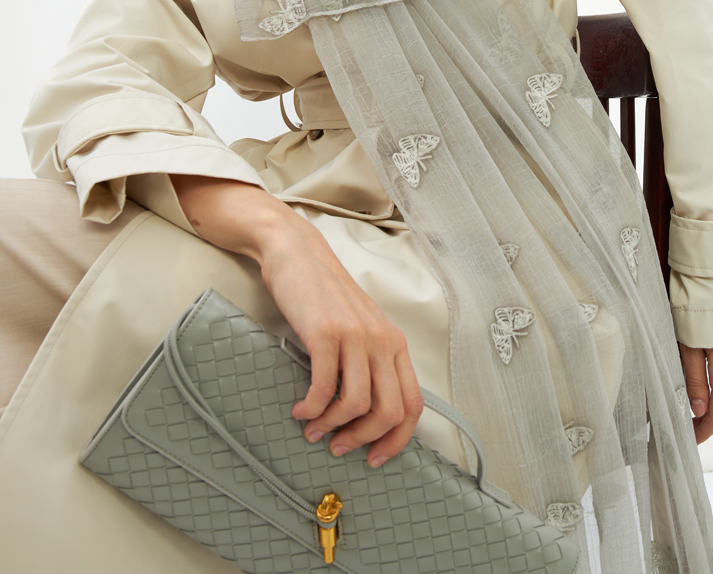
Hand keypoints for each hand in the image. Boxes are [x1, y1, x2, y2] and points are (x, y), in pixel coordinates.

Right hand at [259, 210, 423, 467]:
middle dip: (364, 439)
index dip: (397, 440)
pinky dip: (310, 408)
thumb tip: (366, 417)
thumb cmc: (326, 297)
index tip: (375, 458)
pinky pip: (323, 387)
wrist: (299, 255)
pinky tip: (299, 409)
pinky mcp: (325, 333)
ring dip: (331, 427)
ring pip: (356, 405)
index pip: (413, 404)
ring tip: (313, 429)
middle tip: (339, 447)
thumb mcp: (361, 329)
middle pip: (389, 410)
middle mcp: (382, 340)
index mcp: (395, 343)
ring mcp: (355, 336)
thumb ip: (370, 363)